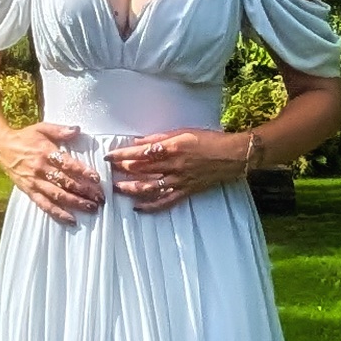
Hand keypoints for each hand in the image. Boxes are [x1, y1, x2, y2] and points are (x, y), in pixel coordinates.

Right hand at [0, 122, 104, 225]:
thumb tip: (77, 130)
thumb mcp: (42, 128)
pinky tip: (71, 219)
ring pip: (57, 195)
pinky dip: (58, 213)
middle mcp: (41, 169)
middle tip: (100, 197)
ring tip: (91, 208)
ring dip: (75, 203)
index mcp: (46, 152)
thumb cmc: (24, 137)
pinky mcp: (29, 191)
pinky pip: (44, 204)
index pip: (67, 164)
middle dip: (85, 191)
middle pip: (66, 182)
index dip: (83, 172)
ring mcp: (34, 181)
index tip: (96, 178)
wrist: (1, 147)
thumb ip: (60, 130)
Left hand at [104, 128, 249, 212]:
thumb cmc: (208, 140)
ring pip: (150, 188)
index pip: (140, 153)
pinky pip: (165, 202)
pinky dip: (151, 206)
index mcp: (172, 148)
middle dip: (122, 170)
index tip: (108, 157)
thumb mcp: (182, 132)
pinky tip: (137, 207)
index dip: (122, 155)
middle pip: (141, 170)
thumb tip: (137, 143)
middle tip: (108, 171)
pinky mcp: (186, 191)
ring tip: (117, 189)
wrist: (232, 155)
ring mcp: (179, 180)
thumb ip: (158, 138)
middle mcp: (173, 165)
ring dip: (131, 189)